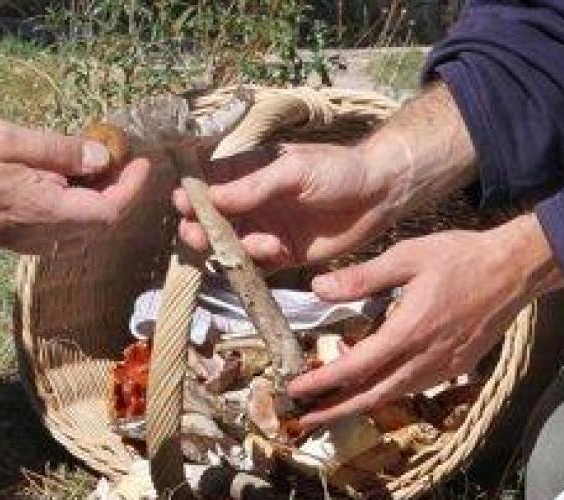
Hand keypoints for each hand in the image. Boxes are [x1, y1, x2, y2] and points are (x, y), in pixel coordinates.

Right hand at [0, 115, 151, 252]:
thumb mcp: (10, 138)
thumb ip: (60, 152)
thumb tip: (101, 161)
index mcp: (44, 210)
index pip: (108, 211)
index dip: (131, 189)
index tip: (142, 163)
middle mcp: (38, 236)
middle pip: (97, 226)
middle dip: (115, 195)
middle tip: (118, 161)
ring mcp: (20, 242)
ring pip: (77, 234)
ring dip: (93, 205)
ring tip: (92, 170)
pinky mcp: (5, 240)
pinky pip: (54, 234)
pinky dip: (69, 212)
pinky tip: (59, 185)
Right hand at [173, 142, 402, 269]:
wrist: (380, 194)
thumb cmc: (337, 170)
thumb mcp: (293, 171)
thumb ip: (254, 187)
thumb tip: (210, 198)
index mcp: (248, 173)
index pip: (207, 185)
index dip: (191, 197)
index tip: (183, 205)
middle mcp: (252, 203)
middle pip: (211, 222)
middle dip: (202, 230)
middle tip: (201, 236)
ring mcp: (265, 229)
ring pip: (231, 246)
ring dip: (236, 248)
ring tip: (262, 243)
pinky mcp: (284, 254)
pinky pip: (258, 265)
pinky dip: (259, 263)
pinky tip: (276, 252)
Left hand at [288, 214, 563, 430]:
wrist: (514, 270)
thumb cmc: (462, 257)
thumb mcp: (408, 256)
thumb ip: (362, 277)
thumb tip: (319, 289)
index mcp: (408, 332)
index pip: (355, 368)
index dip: (321, 382)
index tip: (294, 390)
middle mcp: (424, 359)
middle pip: (371, 397)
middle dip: (334, 411)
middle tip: (303, 421)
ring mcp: (443, 367)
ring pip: (393, 396)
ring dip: (359, 405)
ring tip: (331, 408)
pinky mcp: (456, 367)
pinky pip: (414, 387)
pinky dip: (387, 392)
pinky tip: (373, 386)